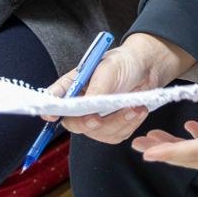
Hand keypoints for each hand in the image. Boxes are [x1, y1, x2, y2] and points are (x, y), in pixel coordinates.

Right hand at [47, 33, 196, 143]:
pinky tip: (138, 110)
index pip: (54, 101)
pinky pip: (116, 135)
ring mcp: (97, 118)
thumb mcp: (108, 68)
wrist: (148, 67)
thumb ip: (96, 87)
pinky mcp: (113, 127)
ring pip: (98, 133)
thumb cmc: (124, 62)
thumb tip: (86, 105)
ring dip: (117, 122)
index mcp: (73, 86)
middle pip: (73, 124)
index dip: (49, 111)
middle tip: (97, 118)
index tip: (50, 116)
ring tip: (133, 107)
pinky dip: (129, 124)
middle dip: (87, 123)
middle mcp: (81, 104)